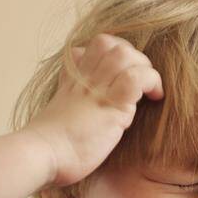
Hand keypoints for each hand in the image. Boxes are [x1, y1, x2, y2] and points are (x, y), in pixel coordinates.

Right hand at [23, 33, 163, 187]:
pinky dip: (152, 81)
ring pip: (125, 54)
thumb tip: (75, 87)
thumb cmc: (51, 145)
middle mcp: (85, 78)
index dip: (116, 52)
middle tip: (141, 81)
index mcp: (73, 79)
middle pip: (111, 43)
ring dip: (145, 67)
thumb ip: (70, 93)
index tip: (125, 72)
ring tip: (149, 88)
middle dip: (134, 56)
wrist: (43, 154)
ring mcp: (98, 88)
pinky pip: (137, 77)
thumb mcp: (58, 110)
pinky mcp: (111, 103)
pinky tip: (155, 97)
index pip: (95, 45)